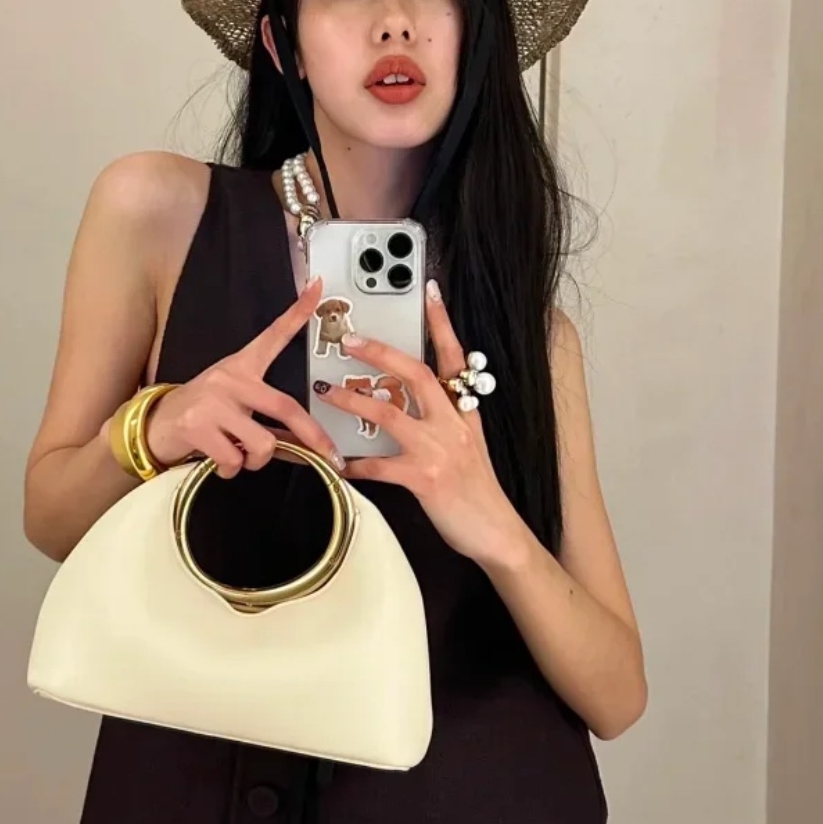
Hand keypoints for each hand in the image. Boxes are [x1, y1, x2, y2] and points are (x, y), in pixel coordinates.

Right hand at [140, 277, 344, 478]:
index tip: (317, 286)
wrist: (155, 424)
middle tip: (327, 456)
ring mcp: (214, 402)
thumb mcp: (235, 405)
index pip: (273, 335)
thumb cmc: (202, 413)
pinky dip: (231, 469)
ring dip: (256, 460)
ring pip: (262, 443)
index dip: (297, 312)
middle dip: (312, 438)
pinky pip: (234, 459)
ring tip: (239, 455)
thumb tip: (305, 447)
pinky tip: (219, 461)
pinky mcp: (198, 426)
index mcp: (242, 367)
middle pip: (285, 407)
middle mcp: (230, 379)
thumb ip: (268, 419)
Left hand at [312, 280, 529, 568]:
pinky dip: (356, 464)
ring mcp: (439, 450)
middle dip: (381, 353)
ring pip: (390, 413)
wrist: (495, 532)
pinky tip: (339, 464)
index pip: (454, 358)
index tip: (429, 292)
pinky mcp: (424, 479)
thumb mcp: (469, 445)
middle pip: (416, 374)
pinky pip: (380, 466)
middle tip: (350, 341)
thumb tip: (405, 399)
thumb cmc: (477, 490)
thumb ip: (444, 420)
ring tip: (326, 392)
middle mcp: (453, 424)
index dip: (442, 323)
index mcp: (463, 413)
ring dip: (354, 400)